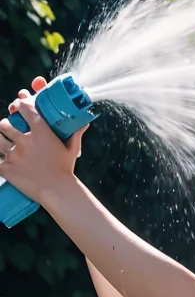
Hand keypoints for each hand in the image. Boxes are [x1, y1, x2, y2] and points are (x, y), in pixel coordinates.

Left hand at [0, 76, 87, 206]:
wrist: (57, 191)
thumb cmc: (65, 169)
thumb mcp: (72, 149)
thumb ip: (75, 133)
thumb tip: (84, 123)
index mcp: (40, 131)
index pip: (24, 108)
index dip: (20, 105)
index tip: (20, 108)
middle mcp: (24, 140)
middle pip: (5, 123)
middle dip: (7, 125)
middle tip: (11, 130)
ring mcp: (13, 154)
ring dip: (1, 140)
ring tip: (6, 144)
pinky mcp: (6, 168)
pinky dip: (0, 160)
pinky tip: (4, 160)